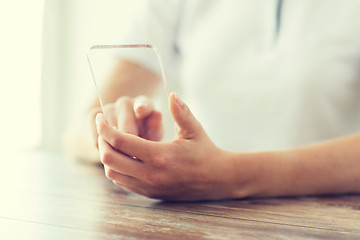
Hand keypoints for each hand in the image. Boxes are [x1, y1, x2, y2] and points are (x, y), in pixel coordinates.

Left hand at [96, 92, 239, 200]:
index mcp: (160, 155)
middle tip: (104, 129)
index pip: (120, 141)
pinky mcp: (150, 193)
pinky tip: (124, 157)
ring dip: (108, 157)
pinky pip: (123, 182)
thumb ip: (181, 111)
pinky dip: (117, 169)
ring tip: (113, 142)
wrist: (218, 180)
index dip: (105, 128)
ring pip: (113, 173)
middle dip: (102, 142)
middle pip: (109, 159)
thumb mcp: (195, 130)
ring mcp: (149, 186)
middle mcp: (151, 174)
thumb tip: (171, 94)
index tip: (100, 117)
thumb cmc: (206, 152)